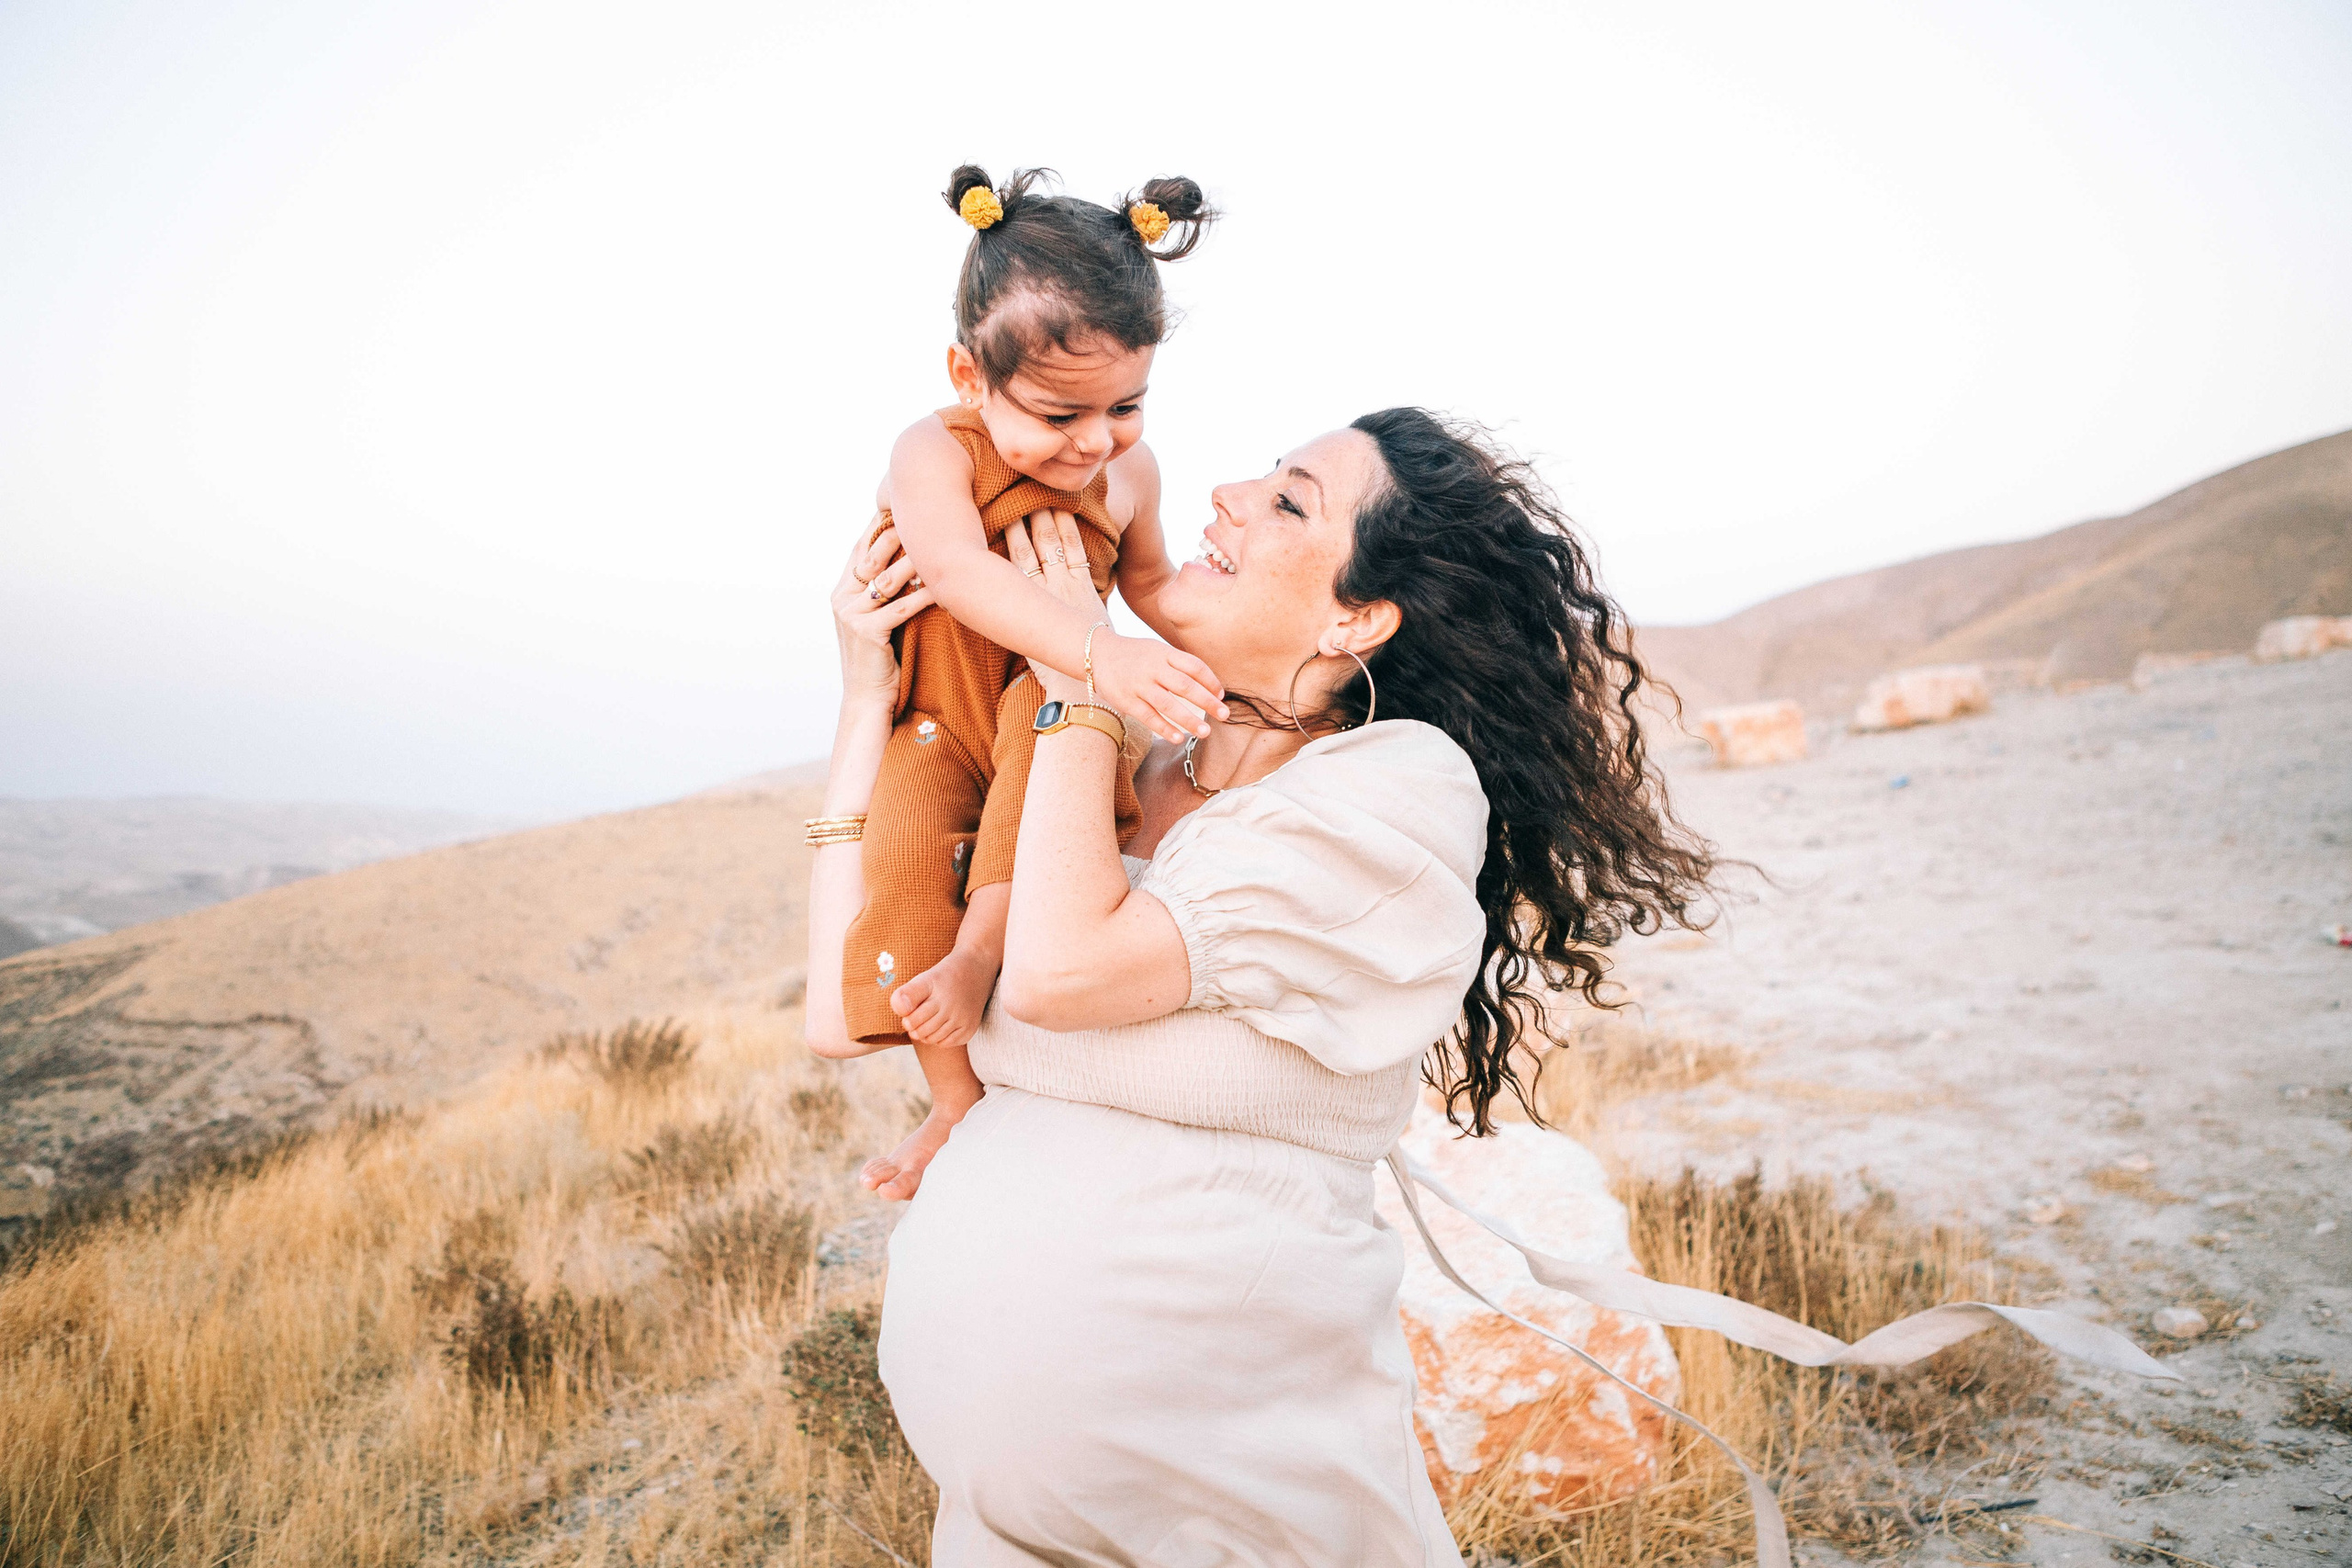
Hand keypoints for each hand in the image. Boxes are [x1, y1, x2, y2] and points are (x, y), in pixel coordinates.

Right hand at [833, 521, 932, 709]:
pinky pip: (902, 606)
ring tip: (938, 541)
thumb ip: (879, 592)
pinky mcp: (868, 633)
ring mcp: (852, 615)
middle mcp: (842, 599)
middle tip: (923, 515)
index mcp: (841, 592)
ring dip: (914, 559)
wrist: (866, 698)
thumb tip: (908, 561)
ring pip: (888, 578)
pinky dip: (925, 594)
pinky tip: (944, 585)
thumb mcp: (872, 618)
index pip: (859, 549)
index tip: (899, 505)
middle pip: (872, 556)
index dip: (878, 526)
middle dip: (897, 534)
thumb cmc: (878, 658)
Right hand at [1006, 510, 1225, 742]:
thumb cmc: (1134, 654)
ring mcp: (1139, 685)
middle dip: (1207, 702)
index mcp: (1163, 652)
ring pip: (1168, 705)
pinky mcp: (1126, 700)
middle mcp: (1152, 668)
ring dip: (1189, 720)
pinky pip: (1148, 717)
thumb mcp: (1157, 649)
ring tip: (1205, 732)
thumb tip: (1209, 685)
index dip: (1210, 680)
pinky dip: (1165, 728)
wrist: (1095, 653)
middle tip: (1225, 715)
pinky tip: (1178, 737)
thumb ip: (1179, 663)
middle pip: (1185, 686)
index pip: (1194, 666)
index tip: (1221, 694)